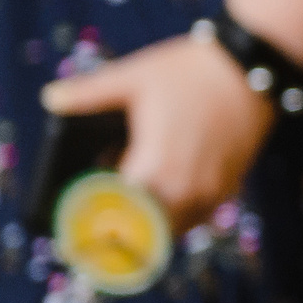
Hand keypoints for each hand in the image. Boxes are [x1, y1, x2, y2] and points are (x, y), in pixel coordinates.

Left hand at [39, 32, 273, 233]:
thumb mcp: (134, 77)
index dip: (96, 219)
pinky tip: (163, 192)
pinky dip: (175, 214)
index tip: (79, 218)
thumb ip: (89, 94)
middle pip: (143, 231)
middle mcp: (183, 190)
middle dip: (121, 223)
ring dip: (149, 221)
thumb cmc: (190, 71)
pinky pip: (194, 218)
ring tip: (133, 198)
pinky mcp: (227, 188)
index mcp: (154, 168)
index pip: (116, 215)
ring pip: (171, 230)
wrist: (252, 71)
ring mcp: (209, 193)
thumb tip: (50, 98)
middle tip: (103, 208)